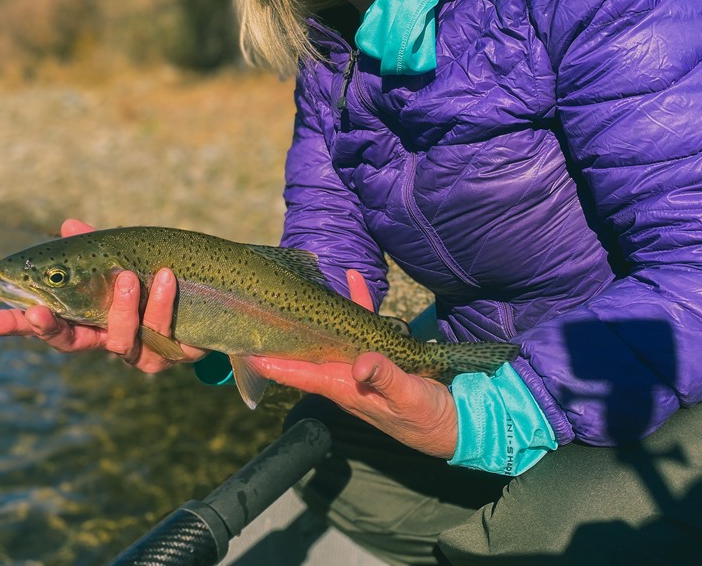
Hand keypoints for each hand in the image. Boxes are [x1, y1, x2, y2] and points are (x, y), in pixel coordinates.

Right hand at [0, 218, 206, 372]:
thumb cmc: (158, 279)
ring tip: (126, 275)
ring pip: (122, 340)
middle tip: (40, 311)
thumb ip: (96, 246)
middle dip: (53, 329)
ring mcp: (140, 353)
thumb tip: (67, 225)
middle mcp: (108, 341)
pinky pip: (164, 333)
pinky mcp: (174, 354)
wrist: (215, 301)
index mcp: (90, 319)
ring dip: (121, 306)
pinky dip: (163, 303)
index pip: (45, 326)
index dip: (14, 326)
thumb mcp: (124, 257)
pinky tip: (167, 276)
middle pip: (71, 344)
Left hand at [253, 270, 457, 458]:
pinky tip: (354, 278)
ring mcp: (359, 364)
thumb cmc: (426, 417)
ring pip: (331, 333)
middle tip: (261, 308)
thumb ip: (385, 378)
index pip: (300, 374)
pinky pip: (362, 325)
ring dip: (320, 311)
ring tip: (303, 285)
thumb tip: (361, 363)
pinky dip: (359, 303)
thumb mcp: (408, 398)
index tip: (247, 351)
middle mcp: (345, 376)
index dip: (273, 363)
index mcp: (345, 388)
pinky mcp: (378, 354)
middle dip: (285, 332)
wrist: (454, 422)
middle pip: (306, 351)